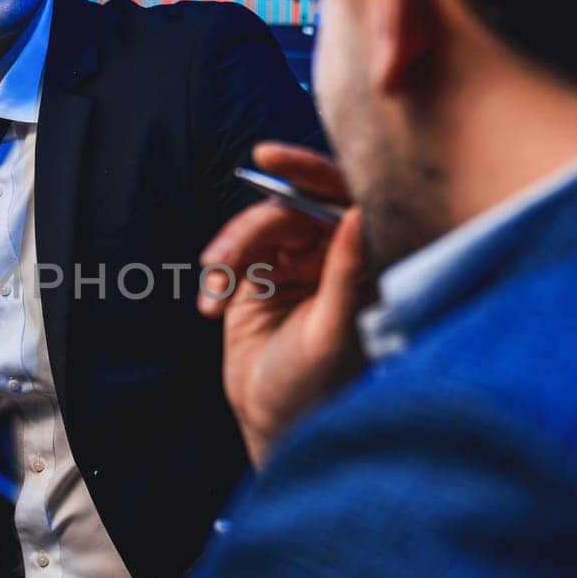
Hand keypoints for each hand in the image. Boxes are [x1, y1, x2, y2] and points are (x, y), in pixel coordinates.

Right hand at [201, 141, 373, 464]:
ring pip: (255, 228)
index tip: (270, 156)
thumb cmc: (321, 387)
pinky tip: (211, 304)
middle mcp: (333, 255)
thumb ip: (346, 272)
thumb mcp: (334, 333)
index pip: (344, 195)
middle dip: (253, 226)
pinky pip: (230, 253)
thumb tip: (358, 213)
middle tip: (226, 255)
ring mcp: (293, 264)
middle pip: (290, 209)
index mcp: (365, 260)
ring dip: (227, 253)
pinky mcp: (255, 277)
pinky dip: (216, 273)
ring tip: (216, 290)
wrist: (276, 421)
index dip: (310, 169)